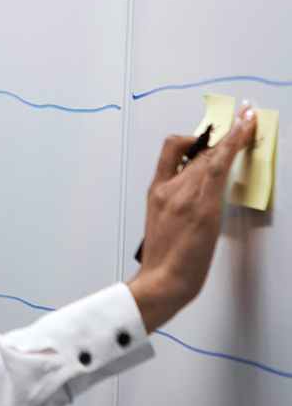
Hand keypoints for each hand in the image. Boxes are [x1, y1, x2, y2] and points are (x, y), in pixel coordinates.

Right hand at [128, 106, 255, 332]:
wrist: (162, 281)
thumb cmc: (164, 260)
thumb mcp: (162, 224)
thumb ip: (177, 202)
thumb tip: (198, 191)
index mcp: (156, 193)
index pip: (173, 151)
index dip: (194, 135)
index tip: (212, 126)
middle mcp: (169, 188)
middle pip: (196, 150)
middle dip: (220, 136)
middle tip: (241, 124)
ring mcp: (184, 195)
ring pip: (209, 154)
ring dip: (232, 136)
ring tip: (247, 125)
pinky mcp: (203, 206)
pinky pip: (218, 165)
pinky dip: (233, 142)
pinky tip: (245, 130)